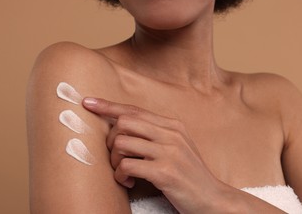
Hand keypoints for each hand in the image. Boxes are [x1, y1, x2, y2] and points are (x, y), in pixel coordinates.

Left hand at [83, 97, 225, 212]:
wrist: (213, 199)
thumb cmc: (189, 173)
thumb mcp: (177, 147)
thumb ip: (155, 134)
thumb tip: (122, 127)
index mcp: (172, 125)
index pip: (134, 109)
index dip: (108, 105)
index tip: (88, 102)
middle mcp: (171, 134)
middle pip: (124, 122)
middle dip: (111, 140)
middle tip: (115, 156)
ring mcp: (169, 152)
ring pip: (121, 143)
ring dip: (114, 160)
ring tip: (123, 172)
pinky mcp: (165, 171)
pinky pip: (127, 165)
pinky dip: (121, 175)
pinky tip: (129, 182)